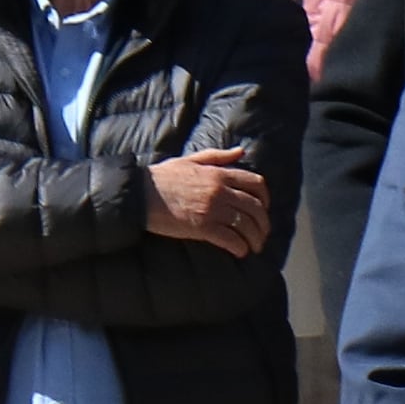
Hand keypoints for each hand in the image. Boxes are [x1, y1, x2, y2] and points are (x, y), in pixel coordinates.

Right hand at [146, 145, 271, 254]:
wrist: (138, 194)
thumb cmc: (162, 177)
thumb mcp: (190, 160)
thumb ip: (217, 157)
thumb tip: (241, 151)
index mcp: (219, 174)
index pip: (256, 184)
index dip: (265, 198)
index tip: (264, 209)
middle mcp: (220, 191)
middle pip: (255, 208)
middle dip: (263, 223)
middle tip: (262, 234)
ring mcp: (212, 209)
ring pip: (246, 225)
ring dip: (255, 238)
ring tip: (254, 246)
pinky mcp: (201, 227)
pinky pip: (230, 239)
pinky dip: (239, 247)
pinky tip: (240, 252)